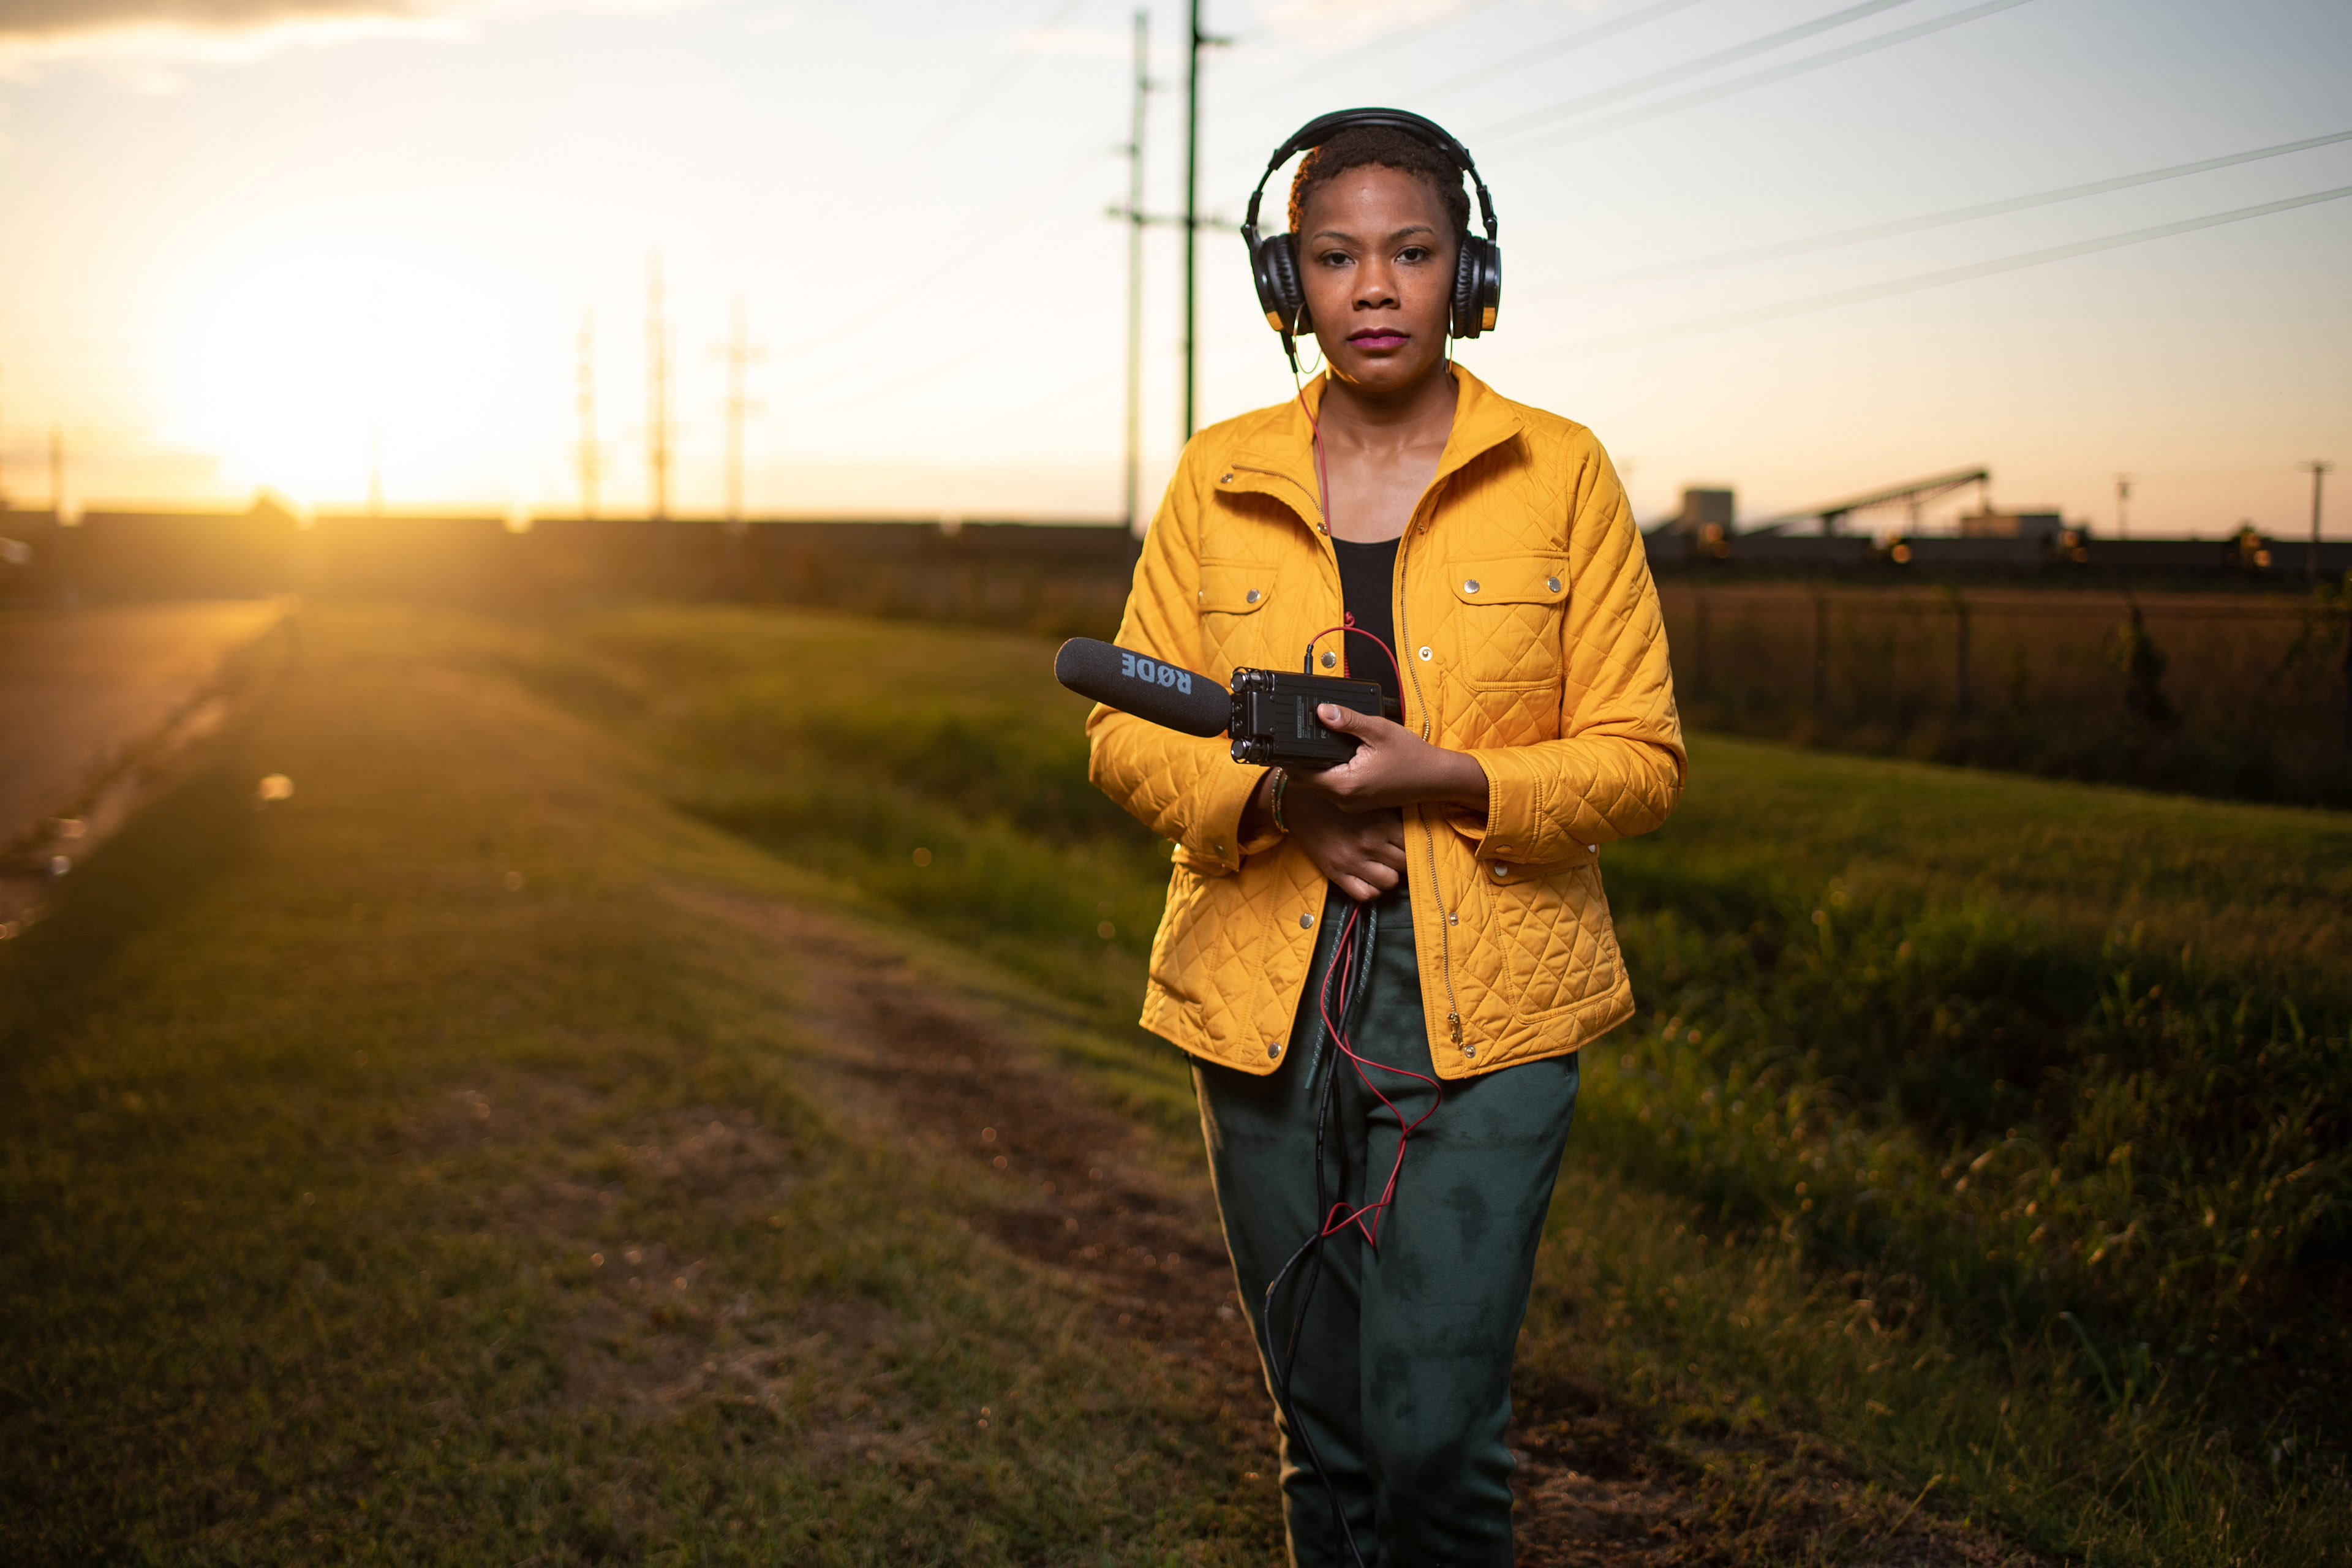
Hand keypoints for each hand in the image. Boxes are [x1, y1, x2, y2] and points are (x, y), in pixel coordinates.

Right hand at [1282, 785, 1408, 903]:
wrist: (1299, 801)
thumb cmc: (1337, 799)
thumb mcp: (1369, 799)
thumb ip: (1392, 815)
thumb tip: (1414, 830)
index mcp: (1382, 823)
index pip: (1414, 845)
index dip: (1414, 847)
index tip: (1410, 846)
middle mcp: (1370, 843)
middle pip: (1405, 865)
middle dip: (1403, 861)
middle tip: (1396, 856)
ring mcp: (1353, 860)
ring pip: (1390, 882)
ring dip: (1389, 876)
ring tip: (1383, 867)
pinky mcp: (1336, 872)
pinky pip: (1365, 894)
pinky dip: (1372, 890)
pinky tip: (1369, 879)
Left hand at [1286, 706, 1488, 815]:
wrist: (1436, 778)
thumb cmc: (1412, 757)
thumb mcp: (1378, 730)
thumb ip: (1347, 720)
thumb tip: (1322, 711)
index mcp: (1345, 785)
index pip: (1301, 772)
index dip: (1291, 755)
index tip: (1288, 738)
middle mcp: (1344, 800)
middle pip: (1306, 779)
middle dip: (1303, 759)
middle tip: (1307, 735)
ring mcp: (1350, 804)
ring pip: (1319, 784)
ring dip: (1317, 766)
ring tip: (1324, 743)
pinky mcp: (1357, 803)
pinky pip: (1333, 788)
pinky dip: (1330, 773)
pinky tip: (1340, 757)